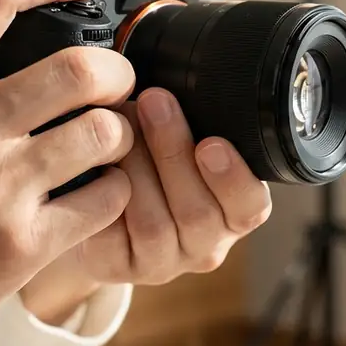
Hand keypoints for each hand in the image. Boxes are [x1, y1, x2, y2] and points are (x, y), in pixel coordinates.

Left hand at [22, 88, 271, 317]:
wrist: (96, 203)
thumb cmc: (148, 161)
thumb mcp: (180, 140)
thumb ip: (195, 121)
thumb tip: (177, 77)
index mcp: (232, 213)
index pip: (251, 207)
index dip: (234, 178)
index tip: (211, 142)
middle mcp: (204, 244)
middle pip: (198, 212)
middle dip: (173, 151)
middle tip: (153, 102)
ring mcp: (162, 262)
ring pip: (155, 224)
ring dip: (136, 167)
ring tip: (116, 124)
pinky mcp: (118, 268)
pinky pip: (112, 237)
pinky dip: (102, 195)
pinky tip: (94, 163)